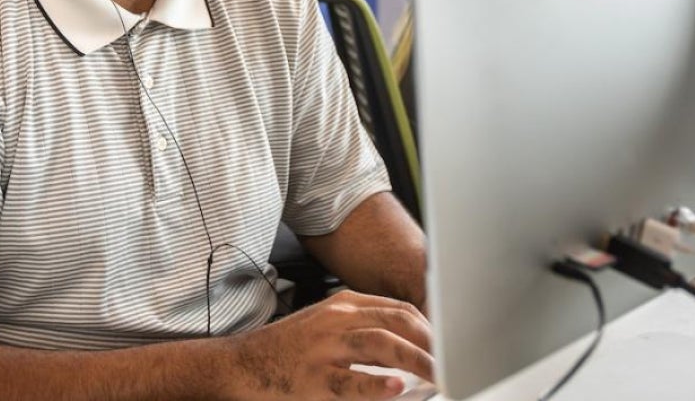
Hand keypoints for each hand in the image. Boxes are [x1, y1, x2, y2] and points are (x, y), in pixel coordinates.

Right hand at [226, 289, 433, 399]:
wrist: (239, 365)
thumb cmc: (286, 349)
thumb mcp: (326, 325)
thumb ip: (363, 329)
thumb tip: (409, 346)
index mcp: (342, 305)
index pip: (398, 310)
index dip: (430, 327)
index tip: (451, 345)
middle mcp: (335, 321)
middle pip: (395, 323)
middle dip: (431, 343)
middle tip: (456, 362)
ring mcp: (323, 349)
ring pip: (379, 346)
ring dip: (416, 360)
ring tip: (440, 375)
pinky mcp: (312, 380)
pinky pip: (349, 382)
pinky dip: (376, 385)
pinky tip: (397, 388)